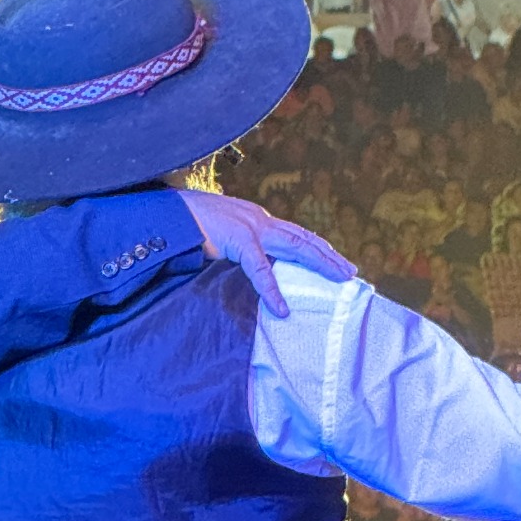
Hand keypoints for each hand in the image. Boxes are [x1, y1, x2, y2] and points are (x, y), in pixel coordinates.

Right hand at [179, 191, 352, 319]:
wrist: (170, 212)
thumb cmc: (191, 226)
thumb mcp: (224, 235)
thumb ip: (241, 247)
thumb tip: (254, 266)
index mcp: (258, 219)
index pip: (296, 233)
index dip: (317, 247)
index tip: (335, 261)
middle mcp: (261, 220)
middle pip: (304, 238)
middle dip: (329, 255)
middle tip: (350, 272)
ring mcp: (251, 228)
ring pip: (296, 246)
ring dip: (319, 263)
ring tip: (338, 278)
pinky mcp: (238, 240)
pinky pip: (260, 269)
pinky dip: (272, 290)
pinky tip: (282, 307)